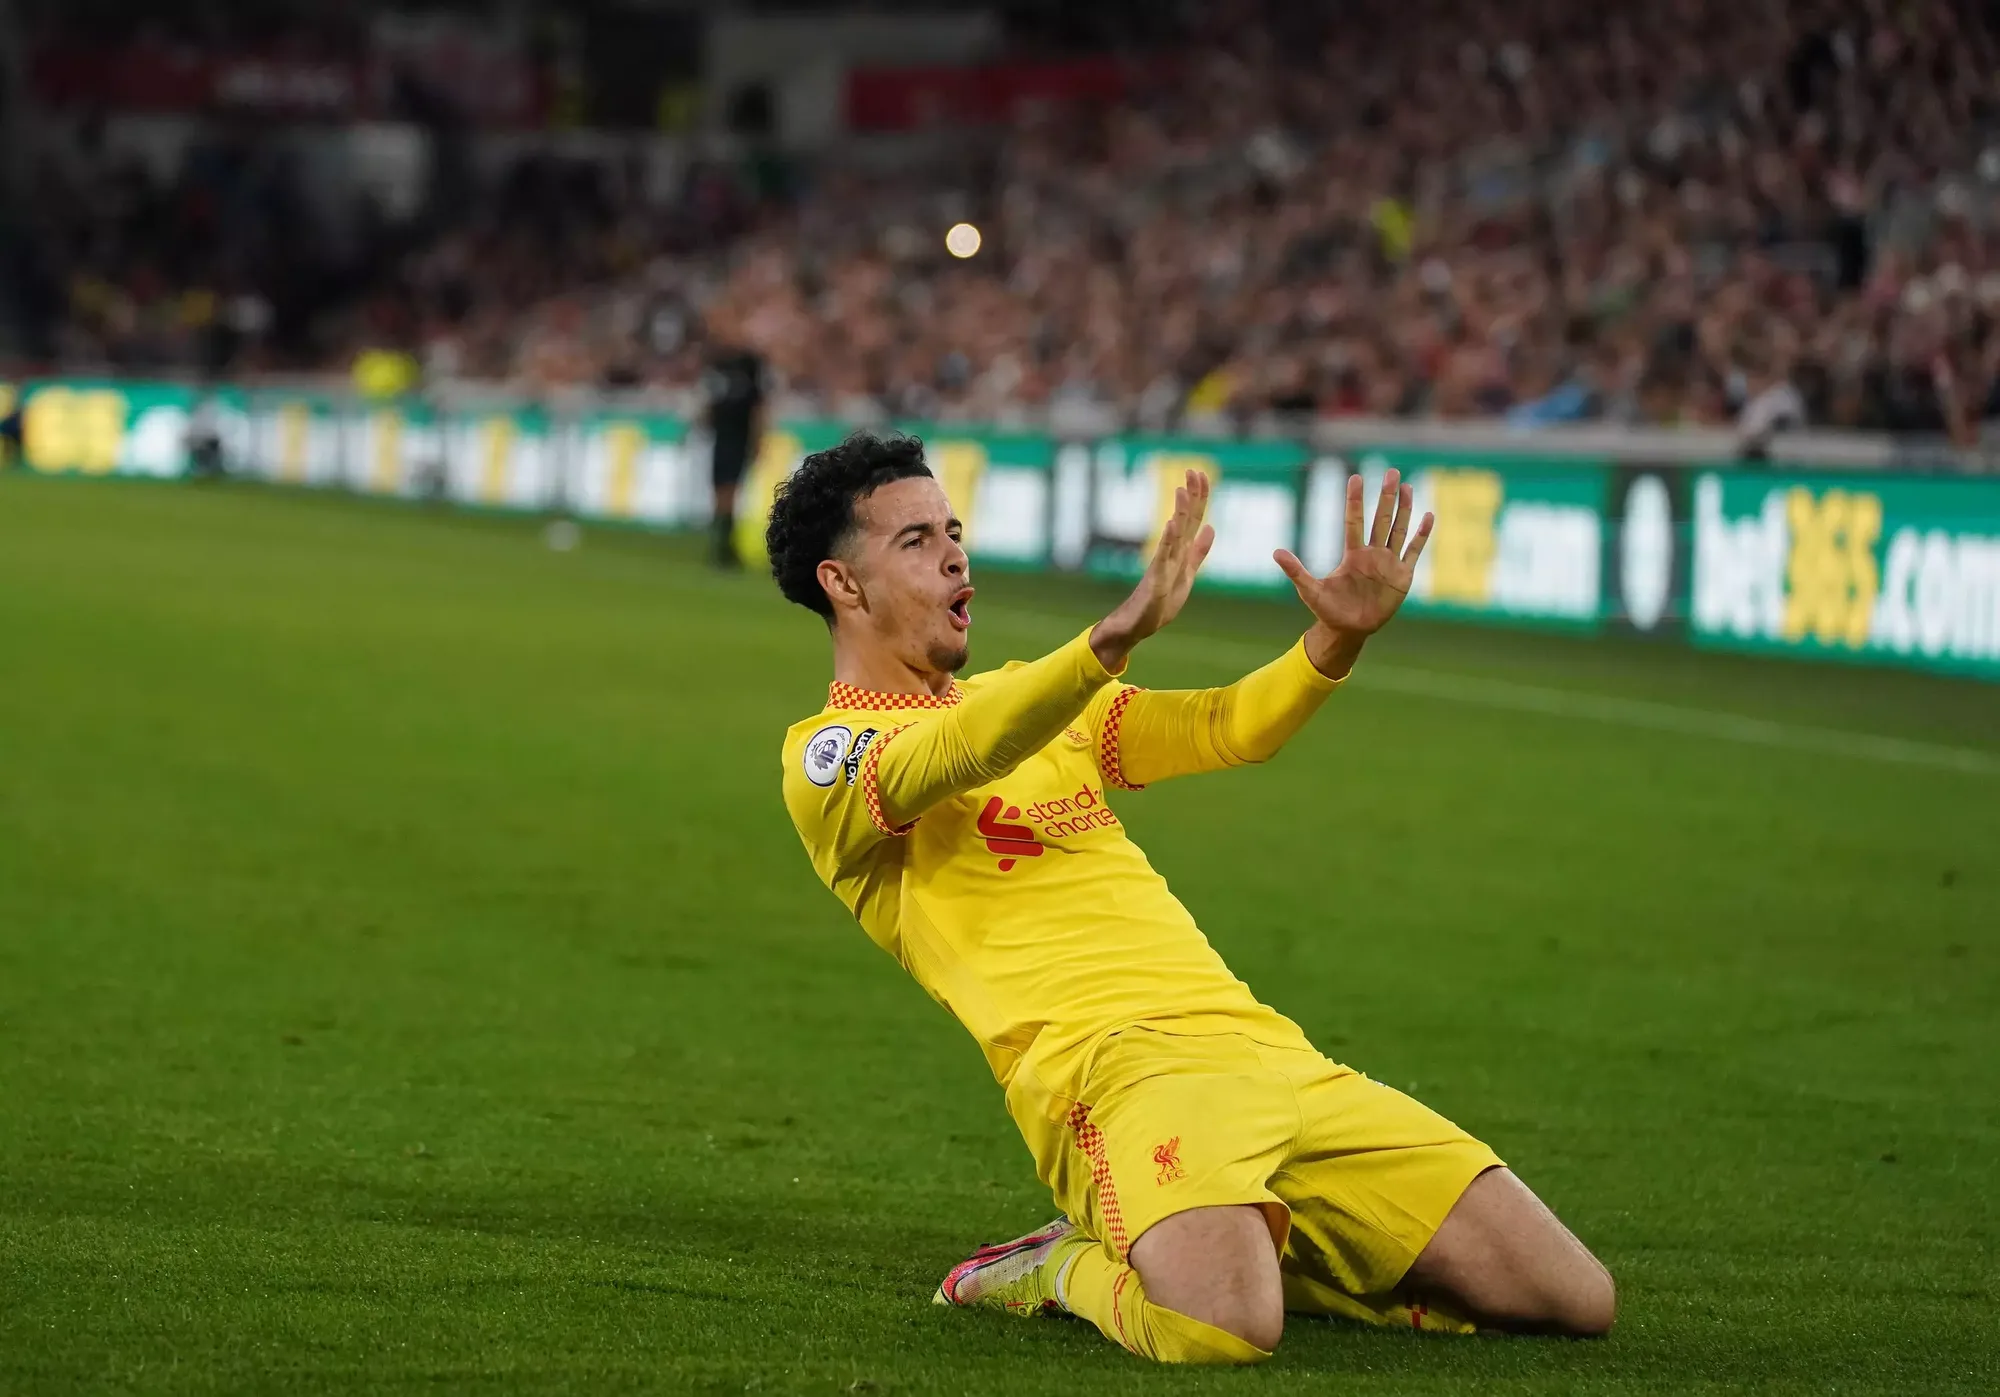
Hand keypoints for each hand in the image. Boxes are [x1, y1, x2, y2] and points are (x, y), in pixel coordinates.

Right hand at [1090, 469, 1214, 672]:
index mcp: (1181, 551)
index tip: (1201, 473)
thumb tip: (1211, 527)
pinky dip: (1168, 540)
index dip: (1199, 497)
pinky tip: (1172, 524)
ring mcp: (1162, 564)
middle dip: (1191, 495)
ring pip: (1174, 534)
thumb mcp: (1187, 574)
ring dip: (1179, 512)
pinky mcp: (1156, 579)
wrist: (1137, 625)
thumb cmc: (1159, 602)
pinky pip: (1163, 557)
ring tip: (1182, 491)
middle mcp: (1171, 553)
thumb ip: (1198, 552)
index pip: (1193, 519)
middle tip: (1192, 469)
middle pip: (1184, 520)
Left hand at [1273, 469, 1432, 678]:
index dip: (1355, 501)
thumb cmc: (1328, 610)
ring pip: (1398, 530)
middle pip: (1380, 519)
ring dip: (1404, 509)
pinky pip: (1414, 551)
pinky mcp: (1402, 576)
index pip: (1354, 521)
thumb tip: (1276, 552)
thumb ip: (1296, 571)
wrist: (1349, 630)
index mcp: (1352, 554)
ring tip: (1406, 487)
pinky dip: (1422, 534)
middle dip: (1386, 496)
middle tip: (1391, 472)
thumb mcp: (1310, 590)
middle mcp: (1372, 554)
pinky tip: (1428, 515)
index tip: (1355, 477)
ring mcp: (1388, 563)